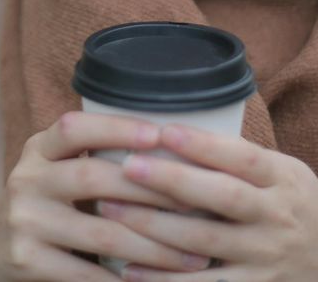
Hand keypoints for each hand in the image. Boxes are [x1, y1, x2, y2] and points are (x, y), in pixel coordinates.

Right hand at [0, 111, 211, 281]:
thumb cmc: (47, 203)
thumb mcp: (55, 170)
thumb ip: (91, 158)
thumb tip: (166, 149)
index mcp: (38, 149)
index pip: (74, 128)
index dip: (115, 128)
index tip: (159, 134)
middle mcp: (26, 178)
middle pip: (93, 177)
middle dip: (151, 190)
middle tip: (198, 202)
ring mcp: (24, 220)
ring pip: (101, 231)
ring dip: (154, 245)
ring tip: (194, 254)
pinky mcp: (26, 260)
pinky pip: (87, 273)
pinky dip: (125, 280)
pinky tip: (155, 281)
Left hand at [102, 124, 317, 280]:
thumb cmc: (288, 203)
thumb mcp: (280, 173)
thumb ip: (235, 157)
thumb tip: (168, 131)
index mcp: (281, 178)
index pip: (242, 157)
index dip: (203, 145)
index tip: (164, 132)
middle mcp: (277, 217)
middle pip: (222, 196)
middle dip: (172, 180)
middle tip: (127, 166)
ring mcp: (266, 258)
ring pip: (206, 242)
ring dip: (155, 227)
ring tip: (111, 209)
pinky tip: (129, 271)